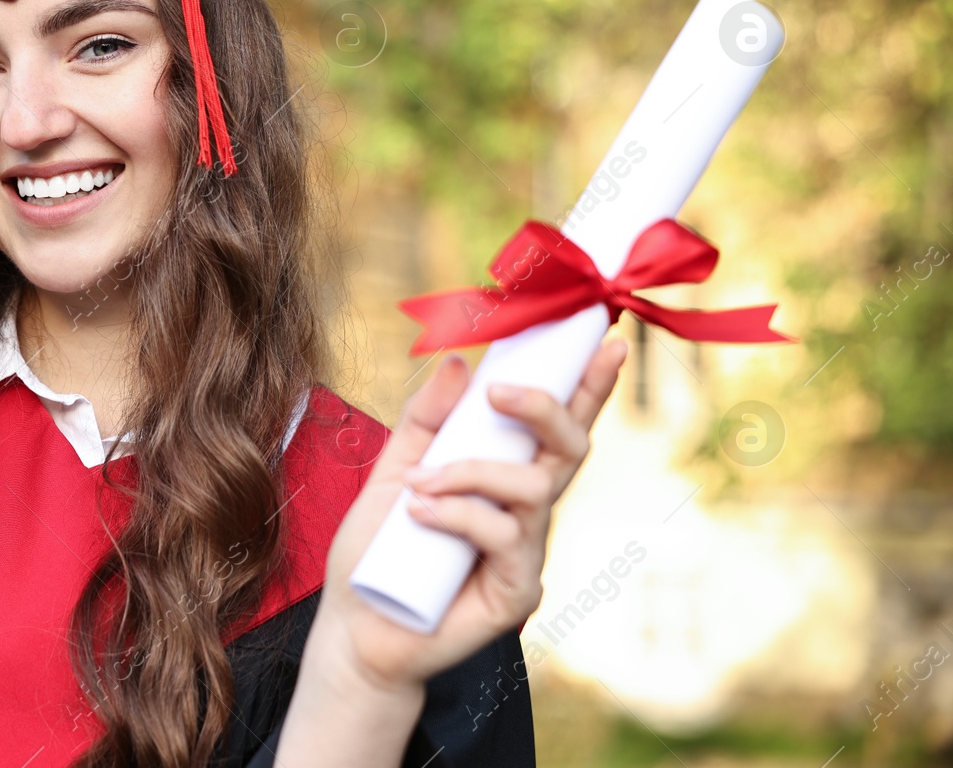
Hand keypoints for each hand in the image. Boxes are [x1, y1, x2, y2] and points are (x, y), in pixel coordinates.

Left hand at [311, 338, 627, 696]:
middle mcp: (527, 511)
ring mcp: (528, 552)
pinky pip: (503, 533)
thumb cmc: (379, 549)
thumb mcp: (395, 468)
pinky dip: (457, 514)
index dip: (588, 385)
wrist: (356, 624)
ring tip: (419, 485)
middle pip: (570, 447)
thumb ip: (427, 418)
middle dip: (545, 406)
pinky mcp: (518, 592)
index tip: (607, 339)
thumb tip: (459, 361)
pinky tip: (419, 517)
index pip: (557, 425)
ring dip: (471, 472)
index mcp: (505, 475)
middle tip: (498, 391)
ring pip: (533, 486)